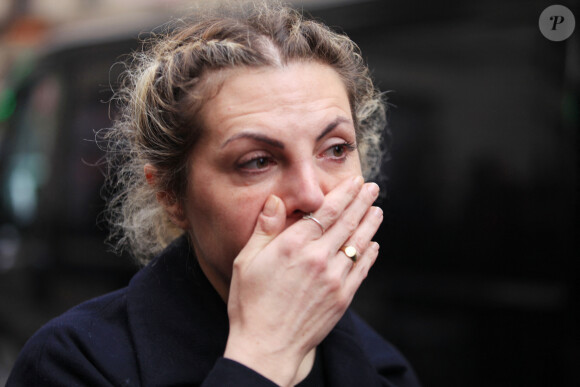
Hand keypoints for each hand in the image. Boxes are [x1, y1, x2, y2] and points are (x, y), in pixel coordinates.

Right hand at [224, 176, 381, 385]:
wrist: (267, 347)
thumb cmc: (251, 304)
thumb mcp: (247, 261)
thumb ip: (264, 228)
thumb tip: (277, 201)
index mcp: (294, 246)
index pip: (326, 211)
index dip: (343, 194)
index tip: (354, 182)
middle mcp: (318, 259)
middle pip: (347, 223)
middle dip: (362, 202)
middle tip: (372, 188)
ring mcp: (334, 279)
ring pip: (359, 244)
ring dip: (370, 224)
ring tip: (378, 210)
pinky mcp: (342, 298)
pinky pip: (362, 269)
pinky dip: (370, 254)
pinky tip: (374, 244)